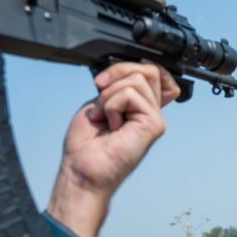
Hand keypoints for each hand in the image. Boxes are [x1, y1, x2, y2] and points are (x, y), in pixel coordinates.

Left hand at [46, 61, 179, 236]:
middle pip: (149, 70)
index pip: (156, 74)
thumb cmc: (85, 144)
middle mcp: (151, 113)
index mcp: (140, 108)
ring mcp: (155, 119)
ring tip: (103, 117)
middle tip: (99, 91)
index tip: (107, 79)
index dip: (136, 65)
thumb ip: (123, 85)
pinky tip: (110, 125)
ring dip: (109, 95)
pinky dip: (111, 105)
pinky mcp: (154, 125)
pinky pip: (131, 94)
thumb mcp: (102, 102)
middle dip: (117, 73)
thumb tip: (148, 66)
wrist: (80, 170)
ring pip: (138, 79)